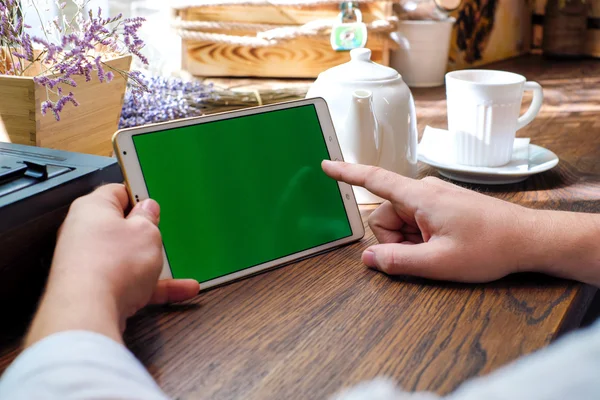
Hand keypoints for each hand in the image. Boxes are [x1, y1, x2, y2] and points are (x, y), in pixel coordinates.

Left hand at [26, 184, 198, 345]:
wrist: (88, 312)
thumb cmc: (111, 265)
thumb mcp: (147, 232)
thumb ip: (149, 218)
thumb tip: (148, 209)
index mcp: (93, 208)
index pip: (118, 192)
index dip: (140, 196)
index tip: (155, 204)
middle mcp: (84, 233)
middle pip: (121, 228)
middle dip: (146, 234)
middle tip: (163, 235)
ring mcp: (88, 263)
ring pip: (128, 259)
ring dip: (153, 264)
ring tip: (178, 269)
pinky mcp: (95, 289)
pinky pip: (130, 283)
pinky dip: (153, 287)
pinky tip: (178, 292)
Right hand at [322, 160, 536, 281]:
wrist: (528, 239)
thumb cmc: (490, 246)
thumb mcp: (439, 262)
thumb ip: (398, 261)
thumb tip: (369, 259)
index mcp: (420, 196)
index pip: (375, 179)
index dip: (347, 174)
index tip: (326, 166)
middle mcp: (424, 191)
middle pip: (385, 214)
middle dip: (393, 239)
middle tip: (422, 256)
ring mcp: (434, 198)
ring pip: (400, 221)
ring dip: (409, 241)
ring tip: (438, 252)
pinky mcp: (443, 205)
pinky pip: (416, 221)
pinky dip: (420, 237)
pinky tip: (442, 247)